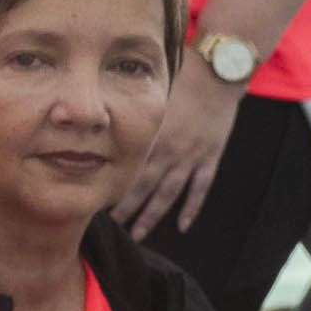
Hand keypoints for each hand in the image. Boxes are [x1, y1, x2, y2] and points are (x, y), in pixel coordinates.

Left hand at [119, 59, 243, 238]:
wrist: (215, 74)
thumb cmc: (179, 81)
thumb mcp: (147, 99)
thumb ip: (129, 119)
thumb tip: (101, 132)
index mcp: (148, 135)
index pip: (124, 168)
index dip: (109, 187)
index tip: (94, 203)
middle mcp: (168, 150)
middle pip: (142, 187)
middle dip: (125, 210)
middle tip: (109, 230)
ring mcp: (190, 156)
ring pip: (168, 194)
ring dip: (152, 216)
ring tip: (138, 235)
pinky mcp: (210, 157)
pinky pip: (200, 188)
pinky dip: (191, 208)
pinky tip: (180, 226)